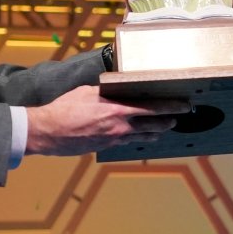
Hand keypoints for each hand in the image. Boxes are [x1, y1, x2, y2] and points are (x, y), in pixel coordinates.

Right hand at [25, 85, 190, 155]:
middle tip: (179, 118)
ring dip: (156, 132)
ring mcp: (115, 138)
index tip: (185, 105)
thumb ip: (107, 91)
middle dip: (169, 121)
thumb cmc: (64, 108)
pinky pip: (129, 142)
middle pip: (155, 125)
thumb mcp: (88, 92)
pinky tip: (141, 136)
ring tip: (164, 128)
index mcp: (118, 110)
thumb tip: (117, 87)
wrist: (47, 132)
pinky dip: (138, 138)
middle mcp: (121, 126)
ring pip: (144, 136)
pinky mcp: (108, 146)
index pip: (154, 108)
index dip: (172, 107)